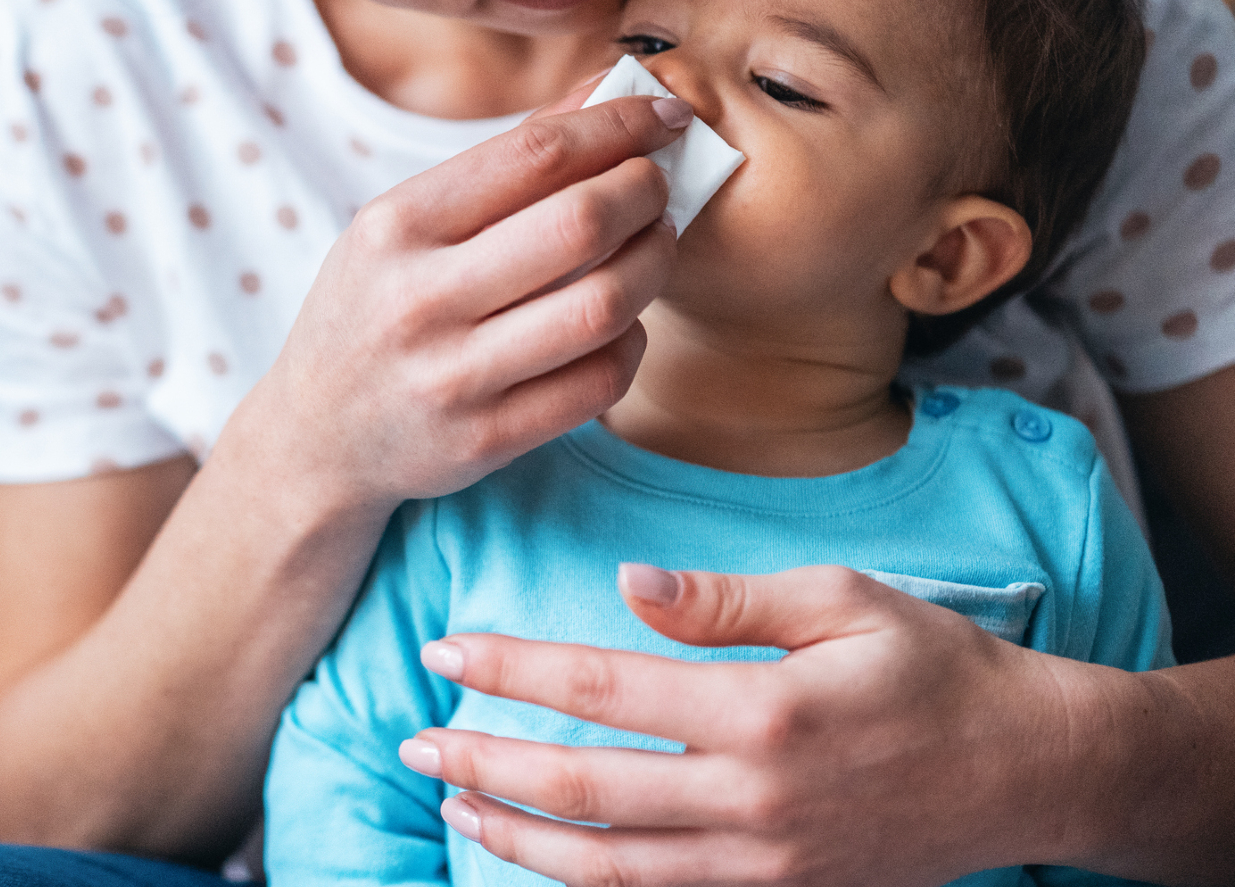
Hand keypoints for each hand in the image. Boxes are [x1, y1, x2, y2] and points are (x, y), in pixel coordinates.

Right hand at [221, 86, 687, 518]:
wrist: (316, 437)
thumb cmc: (372, 310)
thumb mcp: (402, 225)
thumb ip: (501, 163)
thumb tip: (605, 93)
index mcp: (396, 226)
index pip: (535, 155)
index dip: (619, 126)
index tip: (664, 117)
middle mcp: (419, 300)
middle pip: (580, 225)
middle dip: (646, 192)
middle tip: (659, 186)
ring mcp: (453, 377)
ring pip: (603, 306)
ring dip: (653, 265)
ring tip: (653, 246)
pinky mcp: (486, 440)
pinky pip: (599, 382)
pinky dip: (632, 341)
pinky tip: (623, 322)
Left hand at [399, 564, 1139, 885]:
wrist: (1028, 771)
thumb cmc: (933, 667)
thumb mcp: (842, 601)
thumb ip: (726, 600)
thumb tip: (625, 585)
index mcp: (763, 710)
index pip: (603, 686)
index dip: (514, 668)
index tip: (446, 648)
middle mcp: (752, 797)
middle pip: (584, 786)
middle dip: (485, 761)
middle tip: (415, 737)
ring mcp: (762, 860)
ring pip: (608, 862)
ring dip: (517, 832)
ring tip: (452, 800)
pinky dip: (587, 881)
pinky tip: (537, 852)